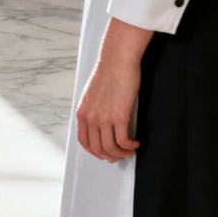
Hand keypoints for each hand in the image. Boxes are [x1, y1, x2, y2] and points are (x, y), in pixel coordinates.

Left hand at [76, 18, 152, 162]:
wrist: (117, 60)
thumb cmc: (108, 73)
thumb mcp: (91, 95)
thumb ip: (92, 111)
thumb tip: (100, 126)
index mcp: (82, 112)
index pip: (84, 142)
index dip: (95, 152)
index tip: (104, 153)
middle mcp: (90, 117)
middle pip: (98, 149)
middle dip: (110, 156)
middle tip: (120, 155)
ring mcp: (104, 118)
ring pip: (111, 148)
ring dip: (122, 153)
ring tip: (129, 150)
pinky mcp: (119, 117)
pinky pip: (124, 141)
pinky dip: (130, 146)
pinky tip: (135, 143)